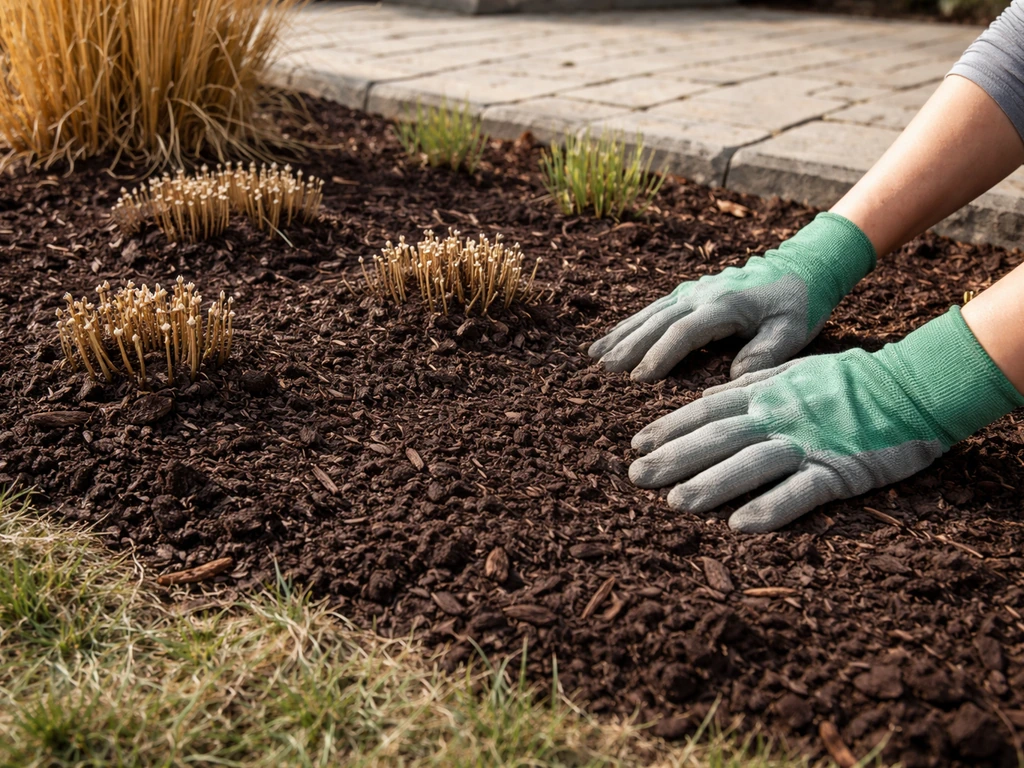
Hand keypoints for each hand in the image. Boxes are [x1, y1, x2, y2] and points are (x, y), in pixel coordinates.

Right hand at [588, 212, 875, 381]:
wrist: (805, 265)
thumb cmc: (800, 304)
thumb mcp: (793, 332)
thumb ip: (765, 354)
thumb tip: (734, 378)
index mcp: (725, 306)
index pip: (685, 332)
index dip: (661, 355)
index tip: (638, 379)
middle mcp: (702, 294)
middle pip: (658, 321)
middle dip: (629, 346)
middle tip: (602, 371)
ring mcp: (693, 290)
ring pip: (650, 314)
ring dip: (622, 335)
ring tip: (595, 356)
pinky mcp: (690, 292)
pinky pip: (654, 309)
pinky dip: (629, 324)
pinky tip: (611, 338)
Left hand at [628, 308, 1023, 531]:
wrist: (914, 386)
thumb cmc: (852, 381)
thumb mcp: (793, 370)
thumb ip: (750, 386)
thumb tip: (706, 396)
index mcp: (767, 392)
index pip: (707, 410)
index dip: (669, 427)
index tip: (637, 444)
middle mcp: (780, 415)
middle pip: (717, 437)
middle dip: (674, 457)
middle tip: (636, 477)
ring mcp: (809, 442)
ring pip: (751, 463)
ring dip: (711, 484)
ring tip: (675, 503)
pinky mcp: (840, 469)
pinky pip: (801, 491)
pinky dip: (771, 508)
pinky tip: (741, 526)